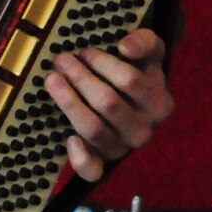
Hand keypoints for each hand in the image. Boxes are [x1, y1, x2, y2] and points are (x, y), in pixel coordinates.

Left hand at [45, 28, 173, 182]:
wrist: (129, 97)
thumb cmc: (136, 70)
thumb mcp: (148, 52)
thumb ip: (145, 41)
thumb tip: (126, 47)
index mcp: (160, 104)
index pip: (130, 81)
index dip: (102, 63)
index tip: (84, 50)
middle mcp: (144, 130)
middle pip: (108, 103)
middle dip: (80, 77)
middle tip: (61, 59)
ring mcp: (122, 147)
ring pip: (94, 129)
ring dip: (69, 102)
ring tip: (51, 78)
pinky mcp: (101, 161)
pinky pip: (92, 170)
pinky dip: (80, 158)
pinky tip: (69, 138)